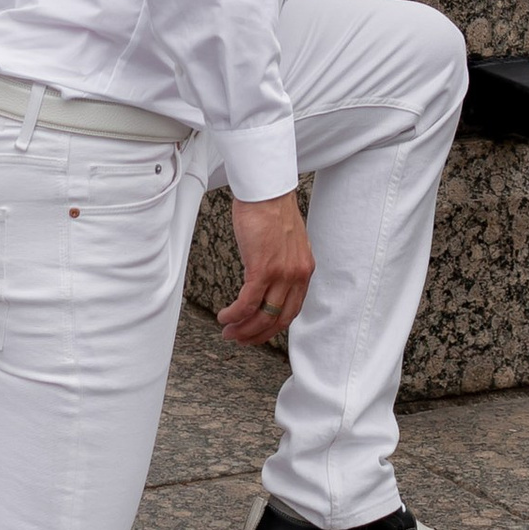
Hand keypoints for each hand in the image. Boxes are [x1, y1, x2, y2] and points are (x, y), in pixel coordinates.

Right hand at [218, 191, 313, 344]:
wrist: (266, 191)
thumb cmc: (271, 209)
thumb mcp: (286, 243)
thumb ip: (282, 263)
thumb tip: (268, 279)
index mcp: (304, 270)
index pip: (292, 310)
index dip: (274, 326)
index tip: (259, 332)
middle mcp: (297, 275)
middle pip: (279, 319)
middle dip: (257, 334)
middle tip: (241, 339)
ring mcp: (281, 274)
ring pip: (261, 315)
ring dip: (243, 328)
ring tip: (228, 331)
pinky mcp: (262, 269)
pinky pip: (247, 303)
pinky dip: (234, 314)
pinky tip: (224, 316)